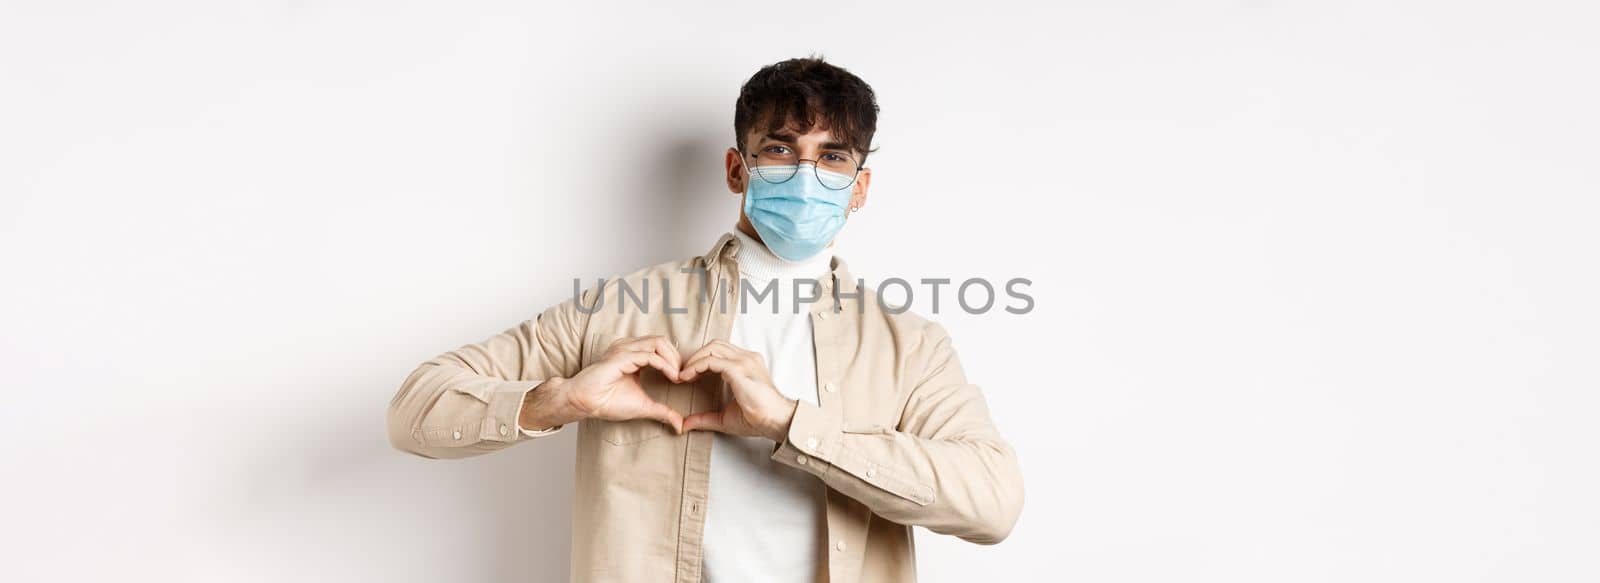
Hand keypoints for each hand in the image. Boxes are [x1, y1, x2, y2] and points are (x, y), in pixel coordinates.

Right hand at [550, 335, 684, 432]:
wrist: (584, 403)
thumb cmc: (606, 402)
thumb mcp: (643, 407)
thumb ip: (663, 412)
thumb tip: (680, 426)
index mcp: (634, 354)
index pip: (662, 347)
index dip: (676, 361)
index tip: (682, 380)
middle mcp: (630, 347)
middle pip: (663, 341)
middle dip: (677, 358)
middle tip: (682, 377)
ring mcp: (625, 349)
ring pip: (659, 343)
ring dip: (673, 360)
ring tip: (677, 377)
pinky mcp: (621, 357)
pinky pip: (650, 356)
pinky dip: (665, 365)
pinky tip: (671, 377)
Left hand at [677, 340, 796, 441]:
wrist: (776, 421)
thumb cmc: (758, 419)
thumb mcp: (725, 418)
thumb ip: (705, 418)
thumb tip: (684, 425)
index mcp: (747, 364)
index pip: (720, 351)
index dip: (701, 360)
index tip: (688, 377)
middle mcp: (747, 358)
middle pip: (714, 345)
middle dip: (695, 356)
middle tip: (682, 374)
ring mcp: (744, 361)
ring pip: (711, 348)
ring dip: (694, 360)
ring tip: (683, 375)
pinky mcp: (738, 369)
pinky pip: (711, 360)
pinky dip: (696, 366)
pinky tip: (687, 377)